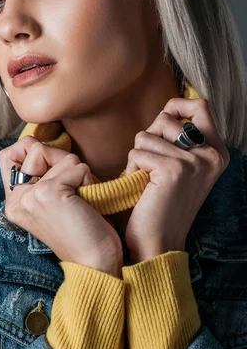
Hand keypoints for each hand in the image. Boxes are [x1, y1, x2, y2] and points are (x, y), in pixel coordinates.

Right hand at [0, 135, 122, 275]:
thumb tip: (41, 144)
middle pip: (35, 147)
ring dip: (79, 173)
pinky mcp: (48, 192)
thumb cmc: (82, 229)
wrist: (94, 263)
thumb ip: (42, 173)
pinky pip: (76, 165)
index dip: (32, 151)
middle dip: (61, 161)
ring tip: (80, 201)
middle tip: (72, 192)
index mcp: (13, 201)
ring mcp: (29, 195)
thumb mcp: (54, 198)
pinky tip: (87, 204)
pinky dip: (89, 180)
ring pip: (61, 156)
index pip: (8, 154)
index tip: (53, 174)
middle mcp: (15, 198)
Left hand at [123, 97, 229, 262]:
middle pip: (166, 119)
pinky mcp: (173, 169)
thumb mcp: (181, 167)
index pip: (200, 105)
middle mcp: (211, 154)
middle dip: (149, 139)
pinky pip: (137, 152)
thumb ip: (179, 140)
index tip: (163, 121)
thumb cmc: (162, 204)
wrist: (159, 243)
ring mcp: (194, 161)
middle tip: (151, 167)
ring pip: (146, 135)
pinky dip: (131, 169)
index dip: (175, 106)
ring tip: (146, 181)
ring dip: (137, 157)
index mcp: (216, 152)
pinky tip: (141, 188)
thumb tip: (166, 112)